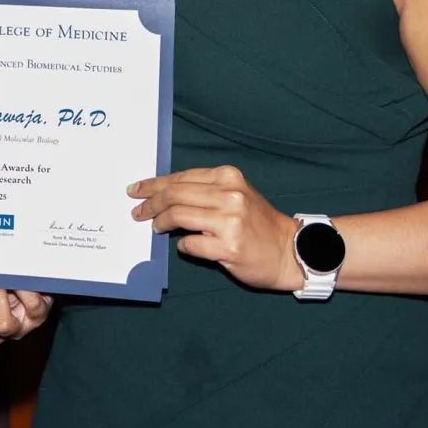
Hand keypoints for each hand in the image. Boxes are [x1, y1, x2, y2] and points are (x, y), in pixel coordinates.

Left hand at [129, 165, 301, 290]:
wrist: (290, 250)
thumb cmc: (257, 222)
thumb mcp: (235, 193)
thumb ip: (204, 190)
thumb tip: (163, 193)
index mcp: (228, 177)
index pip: (180, 177)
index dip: (154, 184)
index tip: (136, 190)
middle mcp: (229, 194)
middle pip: (174, 194)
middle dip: (150, 203)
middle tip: (138, 211)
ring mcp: (230, 221)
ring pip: (178, 216)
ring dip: (161, 223)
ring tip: (155, 227)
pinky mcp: (229, 247)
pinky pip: (191, 245)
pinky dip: (182, 245)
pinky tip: (184, 245)